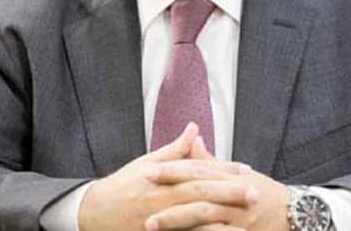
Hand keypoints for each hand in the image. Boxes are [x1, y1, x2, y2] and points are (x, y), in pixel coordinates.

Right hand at [78, 123, 258, 230]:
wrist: (95, 213)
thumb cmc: (123, 185)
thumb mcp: (147, 163)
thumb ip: (174, 149)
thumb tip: (194, 128)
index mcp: (163, 177)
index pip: (199, 171)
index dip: (223, 170)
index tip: (245, 170)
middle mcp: (163, 198)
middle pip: (201, 194)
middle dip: (229, 193)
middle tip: (254, 193)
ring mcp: (161, 220)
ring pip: (195, 219)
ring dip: (221, 220)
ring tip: (246, 222)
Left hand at [145, 136, 289, 230]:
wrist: (297, 215)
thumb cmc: (264, 193)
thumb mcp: (239, 174)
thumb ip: (211, 160)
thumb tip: (192, 139)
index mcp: (231, 176)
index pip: (197, 170)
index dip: (172, 170)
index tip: (147, 171)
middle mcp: (235, 193)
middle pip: (198, 190)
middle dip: (169, 192)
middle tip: (143, 194)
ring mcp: (239, 217)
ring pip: (204, 215)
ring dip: (176, 220)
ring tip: (151, 224)